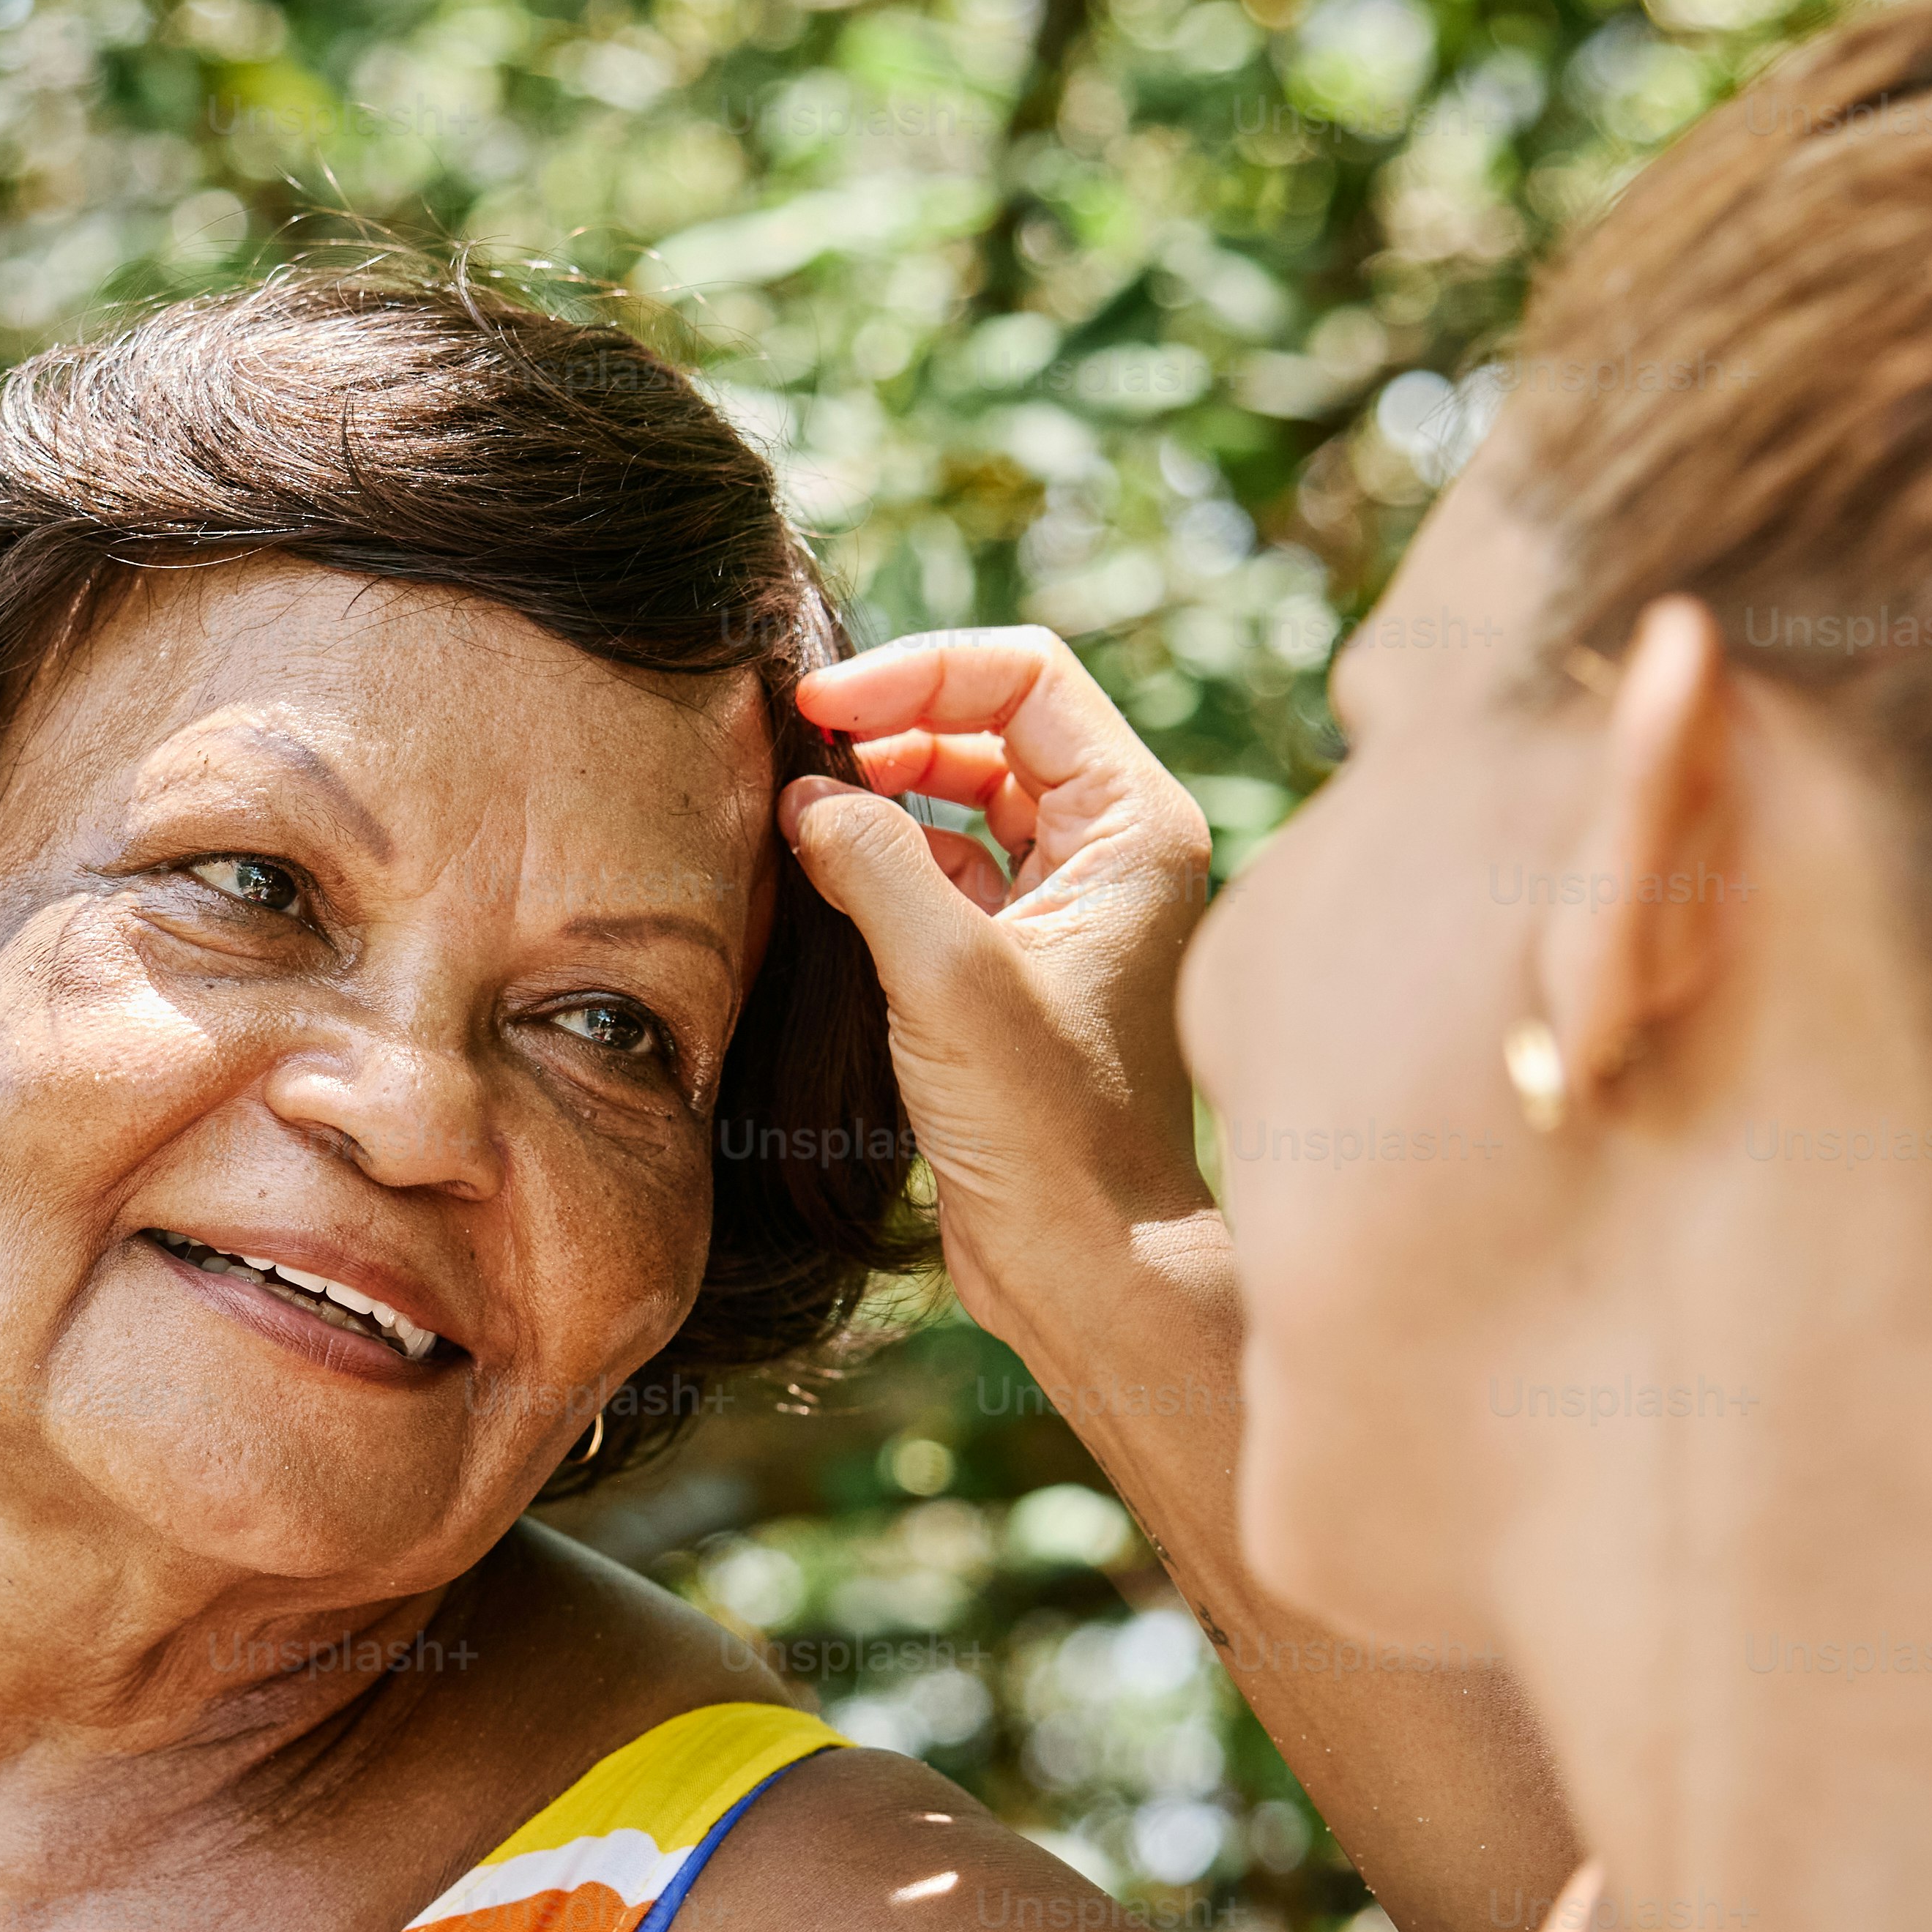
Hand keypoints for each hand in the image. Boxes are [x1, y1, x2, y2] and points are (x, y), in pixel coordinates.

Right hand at [776, 625, 1216, 1309]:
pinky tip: (818, 867)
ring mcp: (1068, 906)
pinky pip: (947, 867)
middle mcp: (1113, 851)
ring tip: (798, 807)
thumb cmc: (1046, 1127)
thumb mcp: (945, 976)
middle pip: (995, 723)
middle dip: (893, 722)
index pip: (1027, 676)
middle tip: (796, 748)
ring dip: (882, 787)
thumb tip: (805, 797)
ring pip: (966, 793)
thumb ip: (873, 861)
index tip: (822, 705)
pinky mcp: (1017, 962)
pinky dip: (883, 854)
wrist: (1082, 1260)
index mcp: (1135, 826)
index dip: (919, 671)